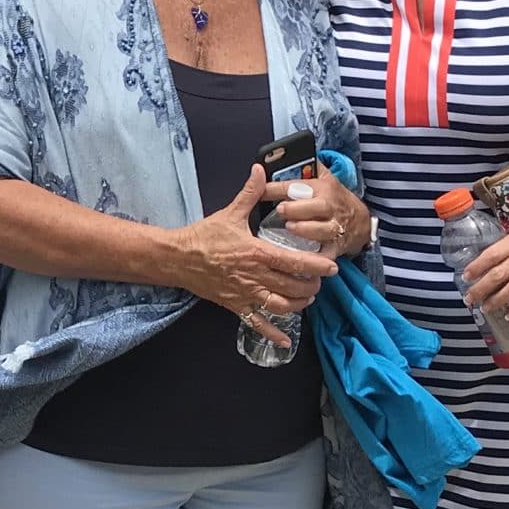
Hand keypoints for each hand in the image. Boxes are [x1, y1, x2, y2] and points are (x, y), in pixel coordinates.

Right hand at [170, 165, 337, 348]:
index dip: (316, 267)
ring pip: (280, 306)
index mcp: (257, 253)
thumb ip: (250, 193)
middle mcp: (254, 276)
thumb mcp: (229, 213)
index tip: (331, 267)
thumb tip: (260, 169)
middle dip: (312, 287)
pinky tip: (286, 340)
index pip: (294, 262)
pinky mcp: (235, 306)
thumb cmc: (204, 236)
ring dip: (298, 305)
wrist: (177, 258)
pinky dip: (273, 334)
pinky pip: (257, 323)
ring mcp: (245, 294)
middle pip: (293, 287)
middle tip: (320, 282)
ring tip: (307, 298)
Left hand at [266, 174, 371, 259]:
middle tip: (281, 209)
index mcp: (323, 188)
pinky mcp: (335, 246)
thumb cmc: (335, 198)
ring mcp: (334, 228)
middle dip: (297, 208)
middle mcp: (330, 207)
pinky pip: (326, 254)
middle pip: (316, 206)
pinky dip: (316, 258)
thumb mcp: (325, 178)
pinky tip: (302, 258)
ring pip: (322, 230)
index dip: (279, 188)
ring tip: (290, 227)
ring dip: (306, 229)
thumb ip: (305, 169)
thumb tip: (276, 162)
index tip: (262, 190)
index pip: (298, 186)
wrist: (360, 222)